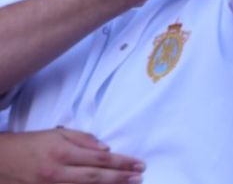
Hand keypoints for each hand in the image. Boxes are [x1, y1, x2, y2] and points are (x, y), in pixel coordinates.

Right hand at [0, 127, 143, 181]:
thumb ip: (83, 139)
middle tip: (139, 177)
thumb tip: (106, 148)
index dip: (121, 162)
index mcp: (62, 152)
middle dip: (120, 178)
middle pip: (95, 177)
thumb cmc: (30, 144)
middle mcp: (57, 172)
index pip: (99, 159)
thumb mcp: (56, 134)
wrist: (1, 160)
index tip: (138, 164)